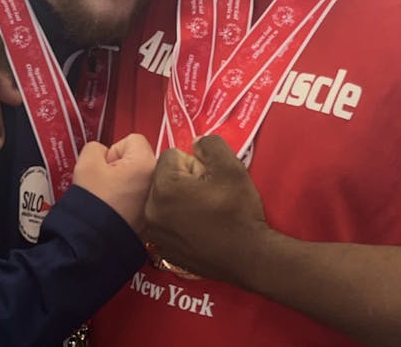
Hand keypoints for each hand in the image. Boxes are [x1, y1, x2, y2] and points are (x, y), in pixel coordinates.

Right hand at [72, 134, 156, 231]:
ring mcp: (157, 200)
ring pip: (139, 179)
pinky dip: (129, 200)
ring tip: (110, 198)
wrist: (93, 241)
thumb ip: (95, 147)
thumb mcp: (86, 164)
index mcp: (146, 164)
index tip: (105, 169)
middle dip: (121, 167)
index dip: (114, 151)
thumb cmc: (93, 204)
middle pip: (138, 159)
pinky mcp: (152, 216)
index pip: (133, 139)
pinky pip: (141, 196)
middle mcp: (158, 181)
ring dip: (125, 184)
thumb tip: (103, 153)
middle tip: (106, 183)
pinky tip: (116, 209)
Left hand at [144, 135, 269, 284]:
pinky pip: (166, 221)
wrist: (249, 257)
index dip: (194, 164)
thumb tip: (195, 143)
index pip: (171, 156)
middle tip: (208, 195)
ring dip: (180, 200)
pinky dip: (178, 221)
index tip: (209, 179)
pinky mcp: (162, 248)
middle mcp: (151, 210)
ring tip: (205, 212)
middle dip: (184, 181)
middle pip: (164, 178)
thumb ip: (211, 145)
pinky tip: (200, 229)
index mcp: (164, 188)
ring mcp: (155, 232)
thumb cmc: (239, 211)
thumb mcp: (231, 167)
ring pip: (164, 200)